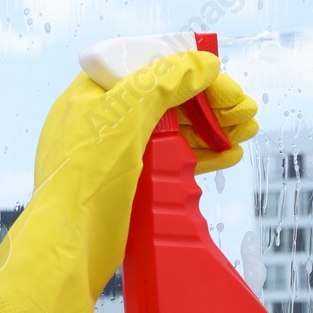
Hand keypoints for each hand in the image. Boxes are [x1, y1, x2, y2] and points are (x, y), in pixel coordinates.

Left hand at [0, 51, 259, 312]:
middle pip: (165, 99)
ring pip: (172, 132)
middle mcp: (101, 122)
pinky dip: (199, 156)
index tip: (223, 82)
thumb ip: (165, 82)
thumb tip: (202, 63)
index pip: (149, 67)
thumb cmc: (85, 181)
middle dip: (209, 103)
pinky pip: (169, 162)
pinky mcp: (126, 188)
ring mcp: (113, 157)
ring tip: (246, 131)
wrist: (67, 250)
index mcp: (91, 95)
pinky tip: (229, 155)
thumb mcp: (126, 117)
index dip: (190, 71)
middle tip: (246, 111)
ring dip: (211, 129)